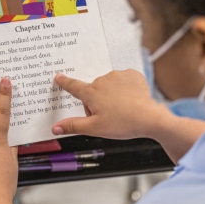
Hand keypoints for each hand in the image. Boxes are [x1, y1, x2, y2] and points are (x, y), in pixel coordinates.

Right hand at [51, 70, 171, 139]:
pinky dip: (125, 89)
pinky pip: (123, 80)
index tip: (59, 76)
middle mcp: (102, 81)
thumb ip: (73, 126)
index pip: (73, 86)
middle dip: (97, 102)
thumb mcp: (95, 128)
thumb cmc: (122, 123)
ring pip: (108, 85)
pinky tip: (130, 99)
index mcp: (91, 93)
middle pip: (94, 91)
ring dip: (111, 95)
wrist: (150, 118)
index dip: (65, 82)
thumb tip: (55, 128)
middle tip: (108, 116)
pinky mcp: (132, 75)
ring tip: (122, 109)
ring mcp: (118, 76)